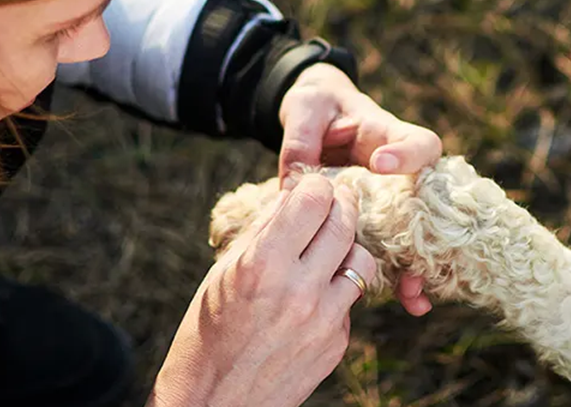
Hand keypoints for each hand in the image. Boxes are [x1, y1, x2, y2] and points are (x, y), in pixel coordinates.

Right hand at [149, 175, 375, 406]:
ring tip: (330, 246)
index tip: (314, 187)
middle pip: (344, 223)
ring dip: (348, 247)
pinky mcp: (336, 344)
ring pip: (361, 261)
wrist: (213, 403)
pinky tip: (315, 293)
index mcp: (262, 265)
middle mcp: (299, 291)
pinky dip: (338, 289)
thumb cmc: (208, 333)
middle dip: (342, 204)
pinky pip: (349, 301)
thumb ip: (264, 230)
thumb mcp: (223, 273)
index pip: (313, 200)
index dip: (316, 186)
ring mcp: (323, 321)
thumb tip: (294, 195)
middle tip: (337, 199)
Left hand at [277, 62, 440, 315]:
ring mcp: (388, 199)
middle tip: (415, 246)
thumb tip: (293, 179)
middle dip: (426, 229)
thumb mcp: (305, 109)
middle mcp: (398, 171)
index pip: (418, 143)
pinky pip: (387, 250)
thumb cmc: (316, 105)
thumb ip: (300, 138)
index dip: (408, 155)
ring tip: (413, 292)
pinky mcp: (370, 221)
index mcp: (387, 136)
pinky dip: (397, 276)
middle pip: (428, 201)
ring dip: (416, 264)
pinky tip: (408, 302)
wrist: (315, 117)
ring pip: (414, 234)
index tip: (381, 163)